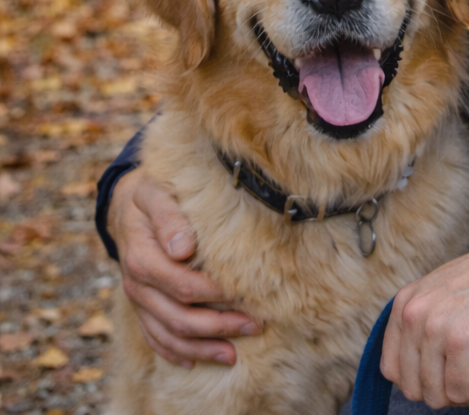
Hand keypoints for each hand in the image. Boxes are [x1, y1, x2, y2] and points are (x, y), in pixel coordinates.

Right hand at [108, 168, 260, 366]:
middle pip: (178, 317)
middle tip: (254, 325)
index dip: (213, 294)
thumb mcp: (155, 193)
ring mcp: (139, 300)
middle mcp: (137, 285)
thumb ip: (168, 216)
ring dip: (201, 349)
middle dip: (217, 326)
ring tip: (233, 355)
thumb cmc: (150, 193)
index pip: (181, 284)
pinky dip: (175, 353)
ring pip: (167, 335)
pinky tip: (197, 362)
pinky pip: (155, 338)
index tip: (245, 295)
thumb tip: (183, 248)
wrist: (126, 205)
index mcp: (141, 257)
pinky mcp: (143, 307)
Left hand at [381, 238, 468, 408]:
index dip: (418, 380)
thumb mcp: (440, 292)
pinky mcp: (461, 344)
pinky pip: (460, 393)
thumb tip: (414, 368)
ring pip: (435, 395)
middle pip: (411, 386)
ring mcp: (436, 329)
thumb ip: (421, 321)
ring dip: (460, 392)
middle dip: (440, 389)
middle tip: (464, 374)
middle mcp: (414, 314)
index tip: (442, 374)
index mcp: (405, 303)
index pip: (391, 367)